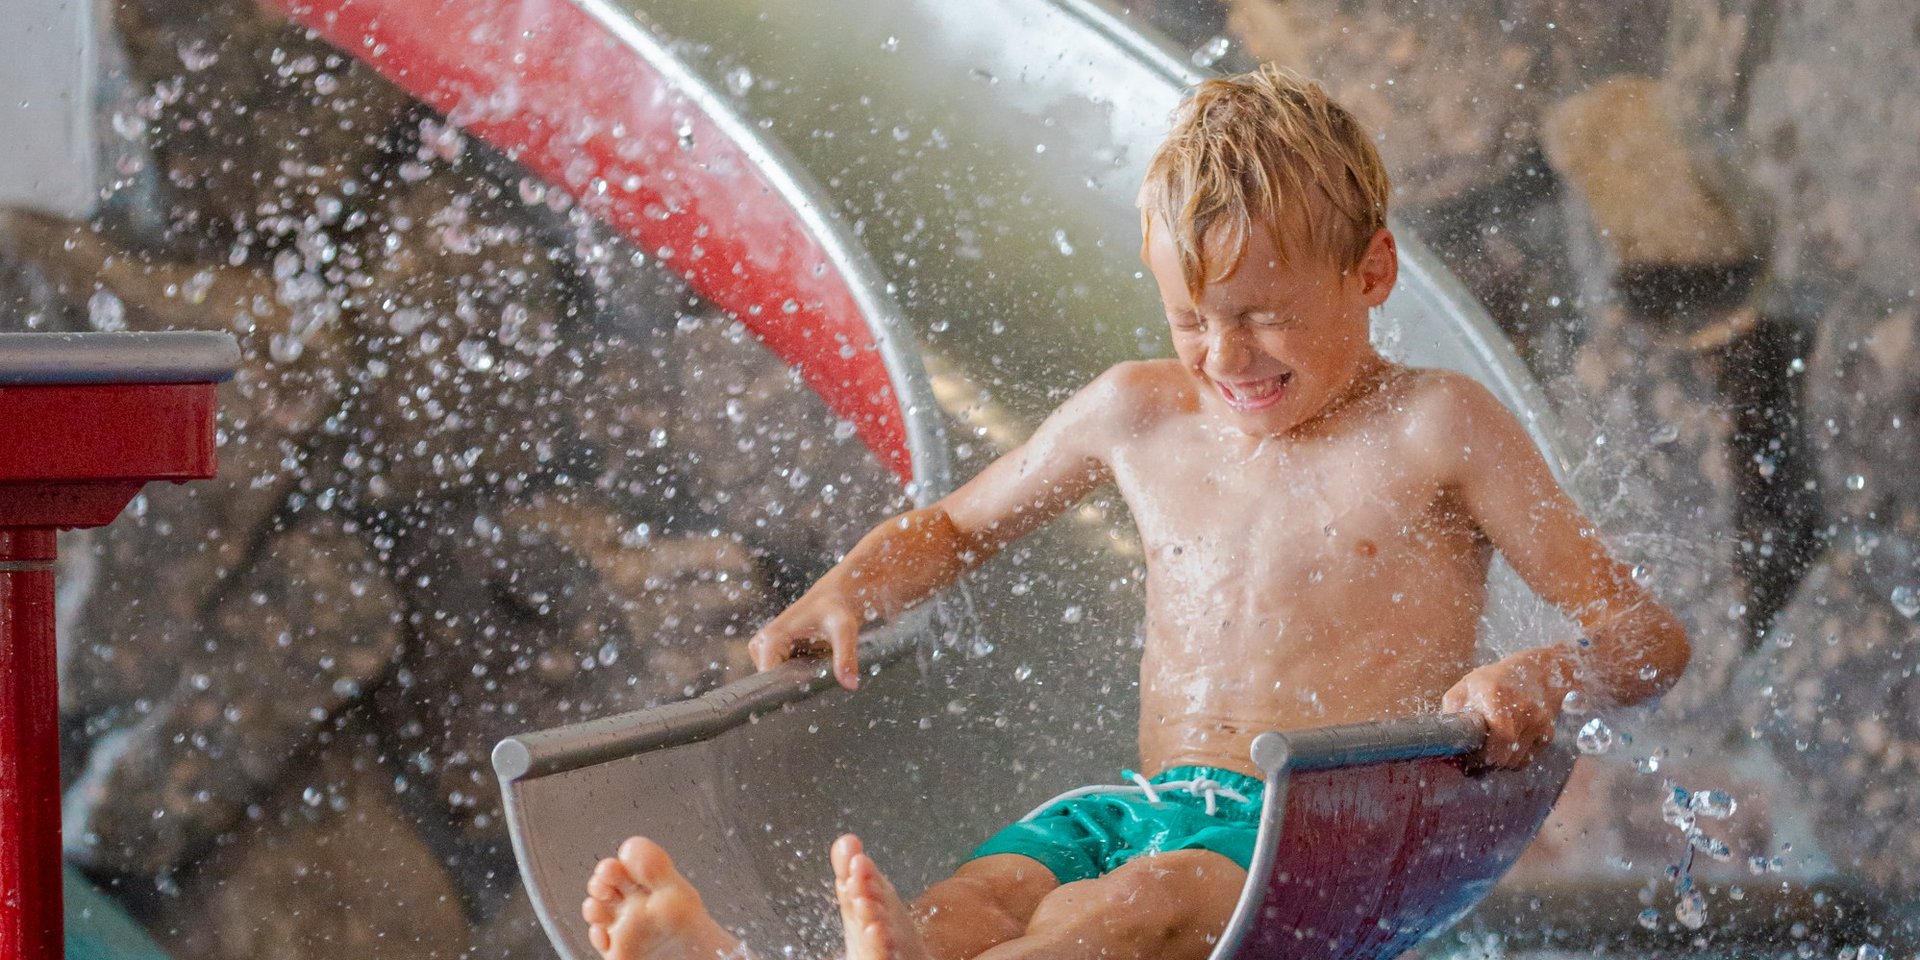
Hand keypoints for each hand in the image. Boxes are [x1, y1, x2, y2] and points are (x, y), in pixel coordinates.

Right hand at [748, 590, 864, 689]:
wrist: (834, 597)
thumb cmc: (836, 609)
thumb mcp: (844, 631)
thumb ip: (845, 657)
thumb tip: (851, 685)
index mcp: (771, 639)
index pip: (769, 679)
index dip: (789, 690)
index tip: (811, 690)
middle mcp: (761, 645)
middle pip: (773, 682)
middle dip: (795, 685)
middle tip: (819, 676)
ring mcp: (763, 650)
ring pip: (777, 681)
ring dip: (797, 681)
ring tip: (817, 667)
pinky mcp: (771, 654)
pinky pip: (780, 675)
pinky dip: (797, 676)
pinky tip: (813, 667)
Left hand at [1441, 647, 1573, 768]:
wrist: (1538, 672)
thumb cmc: (1495, 680)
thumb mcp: (1467, 685)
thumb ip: (1453, 710)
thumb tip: (1445, 739)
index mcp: (1497, 695)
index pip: (1499, 738)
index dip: (1481, 756)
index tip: (1469, 758)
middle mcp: (1523, 710)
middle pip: (1505, 756)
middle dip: (1487, 763)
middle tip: (1475, 759)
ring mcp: (1539, 723)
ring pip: (1515, 763)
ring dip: (1500, 762)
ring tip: (1490, 748)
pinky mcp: (1548, 734)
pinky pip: (1527, 760)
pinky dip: (1514, 759)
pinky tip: (1506, 745)